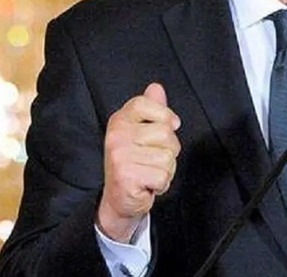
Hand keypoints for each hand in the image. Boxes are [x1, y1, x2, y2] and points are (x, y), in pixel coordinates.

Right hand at [97, 82, 181, 242]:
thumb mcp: (141, 132)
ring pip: (167, 157)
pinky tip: (148, 185)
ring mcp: (120, 156)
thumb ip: (152, 109)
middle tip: (152, 159)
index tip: (170, 125)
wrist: (119, 199)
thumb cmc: (134, 163)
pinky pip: (162, 176)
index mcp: (119, 120)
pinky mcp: (126, 177)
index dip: (164, 114)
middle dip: (169, 150)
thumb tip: (156, 87)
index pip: (144, 103)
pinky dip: (161, 184)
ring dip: (166, 170)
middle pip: (165, 133)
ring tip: (150, 172)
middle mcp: (116, 135)